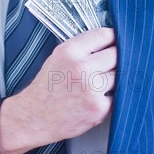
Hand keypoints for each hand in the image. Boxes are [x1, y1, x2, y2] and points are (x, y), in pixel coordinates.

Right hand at [0, 28, 116, 153]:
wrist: (33, 118)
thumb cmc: (47, 87)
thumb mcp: (58, 57)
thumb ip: (82, 48)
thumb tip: (110, 41)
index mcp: (70, 52)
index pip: (104, 35)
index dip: (114, 38)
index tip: (117, 41)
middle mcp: (81, 68)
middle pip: (116, 54)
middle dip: (118, 58)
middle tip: (113, 64)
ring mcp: (92, 89)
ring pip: (120, 75)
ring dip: (116, 78)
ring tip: (102, 82)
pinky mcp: (99, 108)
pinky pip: (117, 96)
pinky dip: (112, 96)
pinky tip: (99, 97)